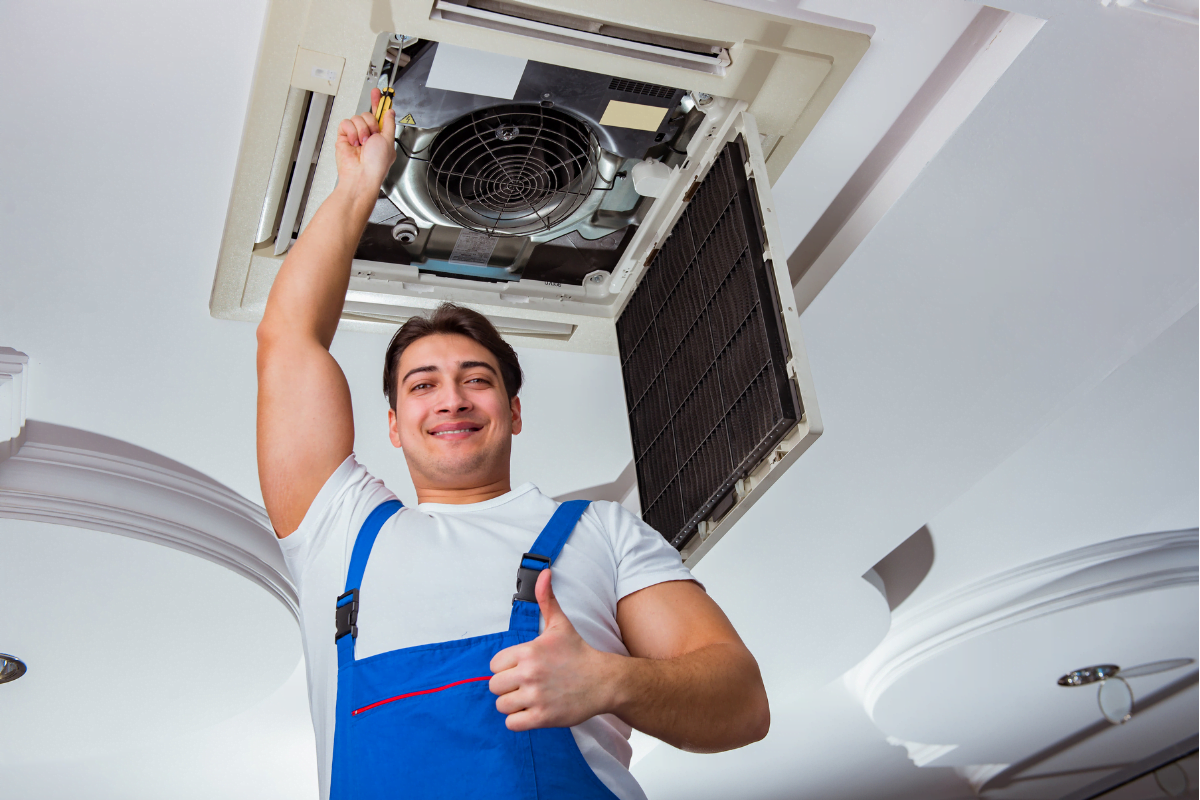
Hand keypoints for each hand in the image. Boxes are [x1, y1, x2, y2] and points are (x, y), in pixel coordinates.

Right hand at [334, 88, 394, 194]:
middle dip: (371, 124)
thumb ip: (389, 123)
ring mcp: (356, 135)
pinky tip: (354, 142)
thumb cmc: (377, 164)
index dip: (379, 103)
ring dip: (362, 130)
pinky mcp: (344, 136)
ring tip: (363, 143)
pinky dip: (351, 131)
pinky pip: (346, 123)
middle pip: (367, 114)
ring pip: (357, 118)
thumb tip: (390, 111)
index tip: (379, 92)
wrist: (361, 175)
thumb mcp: (389, 140)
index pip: (379, 115)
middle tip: (372, 137)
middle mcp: (368, 135)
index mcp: (381, 136)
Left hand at [489, 569, 618, 730]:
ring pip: (502, 705)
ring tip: (529, 698)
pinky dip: (519, 720)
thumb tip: (543, 572)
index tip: (521, 668)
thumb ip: (546, 599)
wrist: (604, 681)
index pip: (494, 665)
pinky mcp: (542, 717)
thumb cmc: (578, 653)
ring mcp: (536, 697)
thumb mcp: (560, 624)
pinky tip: (533, 711)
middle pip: (494, 687)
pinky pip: (512, 723)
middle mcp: (530, 673)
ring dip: (513, 704)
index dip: (506, 668)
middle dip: (507, 687)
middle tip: (525, 685)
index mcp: (529, 651)